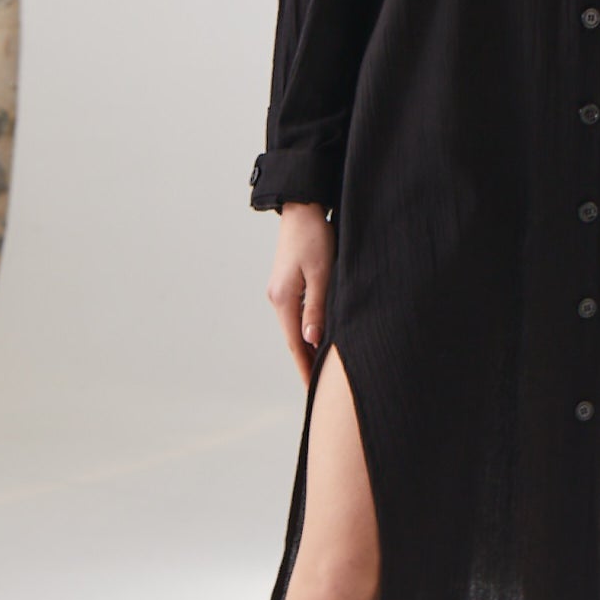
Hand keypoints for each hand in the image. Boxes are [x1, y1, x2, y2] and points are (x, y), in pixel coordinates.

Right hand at [267, 202, 334, 385]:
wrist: (302, 209)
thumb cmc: (315, 237)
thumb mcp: (322, 273)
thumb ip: (317, 308)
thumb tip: (311, 340)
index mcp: (284, 299)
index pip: (296, 344)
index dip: (306, 367)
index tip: (314, 390)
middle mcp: (277, 299)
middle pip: (293, 339)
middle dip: (306, 363)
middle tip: (321, 388)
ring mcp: (279, 292)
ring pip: (294, 328)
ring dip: (307, 347)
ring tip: (322, 368)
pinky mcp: (286, 285)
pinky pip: (296, 315)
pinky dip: (306, 330)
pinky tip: (317, 337)